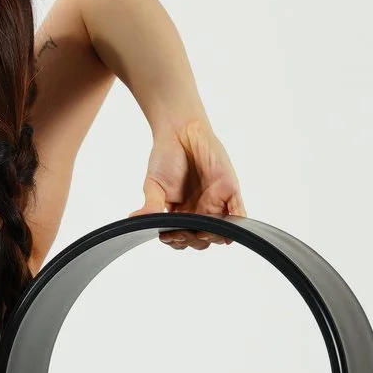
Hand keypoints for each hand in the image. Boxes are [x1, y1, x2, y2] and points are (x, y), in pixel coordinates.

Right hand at [136, 113, 245, 248]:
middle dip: (191, 240)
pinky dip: (236, 225)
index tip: (167, 236)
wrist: (180, 131)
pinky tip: (227, 231)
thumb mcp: (154, 185)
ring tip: (201, 232)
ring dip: (212, 237)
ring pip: (221, 232)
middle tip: (182, 233)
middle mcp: (201, 212)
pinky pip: (238, 212)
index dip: (176, 241)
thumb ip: (150, 205)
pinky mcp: (230, 190)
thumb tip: (135, 220)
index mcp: (182, 214)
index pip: (182, 237)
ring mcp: (217, 202)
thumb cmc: (166, 157)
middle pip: (201, 239)